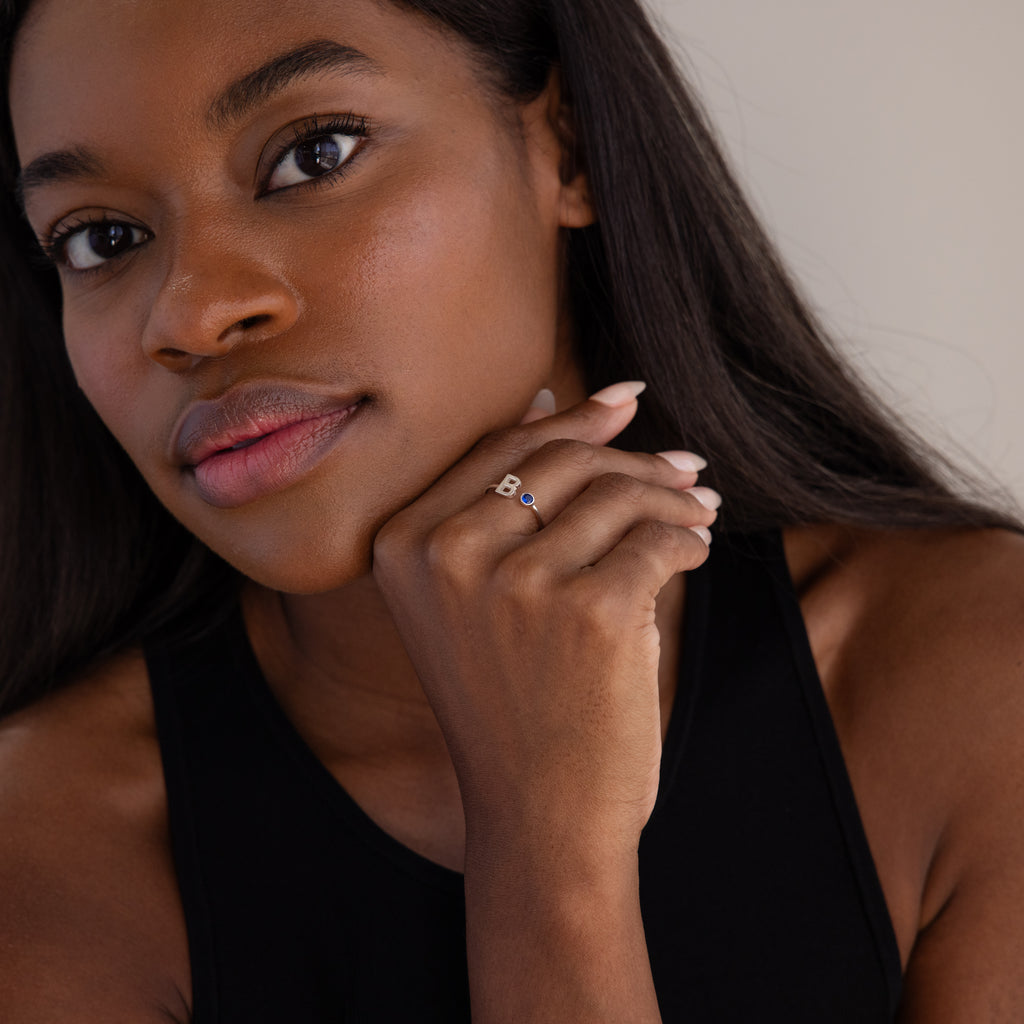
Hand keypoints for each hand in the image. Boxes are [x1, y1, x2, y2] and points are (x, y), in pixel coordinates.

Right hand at [372, 381, 717, 853]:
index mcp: (404, 544)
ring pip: (617, 494)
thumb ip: (498, 500)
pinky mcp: (590, 612)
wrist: (540, 816)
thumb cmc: (512, 702)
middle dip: (634, 459)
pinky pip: (661, 539)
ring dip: (673, 498)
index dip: (570, 418)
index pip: (499, 448)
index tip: (625, 400)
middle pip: (561, 460)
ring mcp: (515, 584)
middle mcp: (446, 554)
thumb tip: (551, 392)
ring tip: (699, 513)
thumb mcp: (473, 598)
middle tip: (686, 471)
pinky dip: (690, 539)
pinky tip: (695, 552)